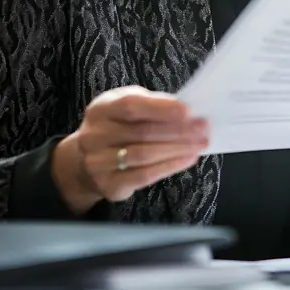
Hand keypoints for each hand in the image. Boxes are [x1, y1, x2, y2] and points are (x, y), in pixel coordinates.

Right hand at [51, 86, 208, 213]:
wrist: (86, 160)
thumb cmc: (117, 126)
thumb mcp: (126, 106)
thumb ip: (151, 105)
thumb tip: (186, 111)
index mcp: (101, 108)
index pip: (131, 106)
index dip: (161, 108)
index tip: (188, 110)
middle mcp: (96, 135)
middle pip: (142, 132)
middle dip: (178, 130)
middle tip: (203, 128)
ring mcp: (99, 162)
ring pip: (145, 155)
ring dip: (178, 149)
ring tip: (200, 144)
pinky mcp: (110, 184)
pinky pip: (144, 176)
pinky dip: (170, 166)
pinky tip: (187, 159)